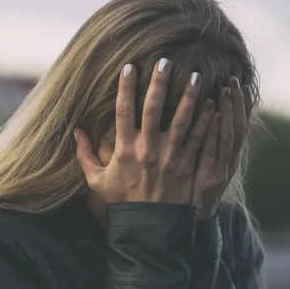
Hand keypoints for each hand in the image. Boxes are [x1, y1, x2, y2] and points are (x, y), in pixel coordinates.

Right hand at [73, 58, 215, 221]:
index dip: (125, 87)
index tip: (129, 66)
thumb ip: (86, 155)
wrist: (148, 228)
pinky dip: (207, 119)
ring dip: (190, 95)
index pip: (123, 111)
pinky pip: (200, 137)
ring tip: (197, 75)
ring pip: (183, 118)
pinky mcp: (187, 164)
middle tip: (165, 61)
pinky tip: (213, 102)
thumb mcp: (97, 181)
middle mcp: (147, 149)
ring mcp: (170, 156)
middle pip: (154, 108)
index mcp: (124, 149)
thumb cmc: (122, 202)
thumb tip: (76, 131)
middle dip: (159, 82)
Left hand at [191, 77, 252, 219]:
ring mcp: (221, 170)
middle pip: (237, 126)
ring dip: (230, 110)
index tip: (242, 83)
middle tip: (235, 78)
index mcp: (228, 157)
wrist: (192, 224)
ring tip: (228, 89)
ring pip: (229, 135)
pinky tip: (217, 114)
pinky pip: (215, 150)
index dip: (242, 105)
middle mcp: (229, 161)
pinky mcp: (210, 178)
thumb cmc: (193, 193)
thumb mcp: (203, 168)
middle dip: (238, 102)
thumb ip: (207, 145)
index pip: (238, 126)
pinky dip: (217, 132)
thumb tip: (208, 118)